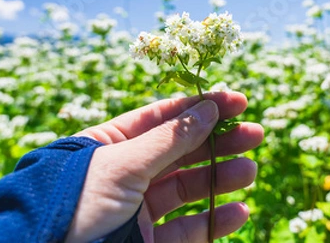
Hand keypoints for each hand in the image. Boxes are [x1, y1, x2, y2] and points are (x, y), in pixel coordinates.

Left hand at [65, 92, 263, 241]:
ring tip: (250, 171)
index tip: (237, 101)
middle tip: (254, 134)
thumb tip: (208, 109)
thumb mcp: (122, 165)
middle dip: (219, 142)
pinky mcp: (146, 242)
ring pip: (188, 189)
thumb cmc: (75, 204)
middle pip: (182, 151)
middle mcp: (127, 173)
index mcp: (112, 144)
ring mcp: (137, 209)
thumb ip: (170, 140)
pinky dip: (213, 221)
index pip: (164, 118)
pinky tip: (238, 211)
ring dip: (221, 178)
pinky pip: (186, 230)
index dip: (201, 107)